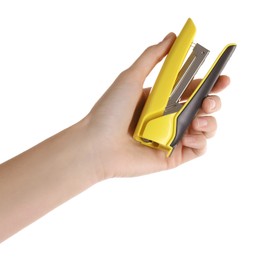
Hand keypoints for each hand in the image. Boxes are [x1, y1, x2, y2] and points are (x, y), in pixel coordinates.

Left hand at [84, 32, 229, 178]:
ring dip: (209, 123)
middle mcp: (167, 118)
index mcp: (161, 100)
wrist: (97, 145)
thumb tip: (172, 37)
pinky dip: (200, 141)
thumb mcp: (131, 77)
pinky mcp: (171, 156)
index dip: (209, 84)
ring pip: (204, 129)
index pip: (191, 90)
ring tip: (198, 120)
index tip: (222, 79)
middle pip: (201, 109)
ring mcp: (170, 137)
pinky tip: (189, 136)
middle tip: (209, 101)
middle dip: (212, 103)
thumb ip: (152, 57)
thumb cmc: (110, 111)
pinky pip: (198, 149)